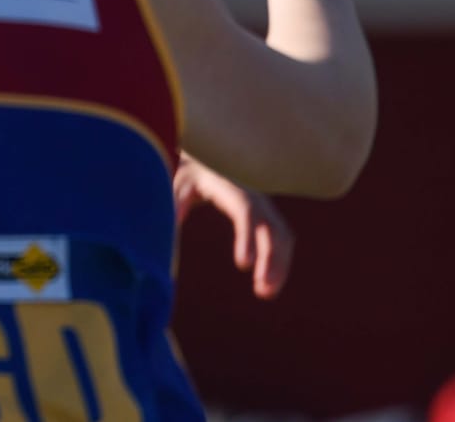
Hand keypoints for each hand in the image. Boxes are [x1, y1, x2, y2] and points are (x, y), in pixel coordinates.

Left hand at [173, 154, 293, 298]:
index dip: (247, 238)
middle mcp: (254, 197)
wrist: (206, 160)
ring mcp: (264, 206)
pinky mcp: (268, 216)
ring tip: (266, 293)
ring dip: (279, 265)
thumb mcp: (178, 184)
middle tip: (262, 290)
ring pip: (281, 236)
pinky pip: (281, 239)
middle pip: (270, 228)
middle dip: (270, 260)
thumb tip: (173, 220)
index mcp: (230, 188)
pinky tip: (270, 282)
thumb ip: (176, 201)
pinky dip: (280, 260)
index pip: (245, 213)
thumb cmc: (189, 175)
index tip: (243, 265)